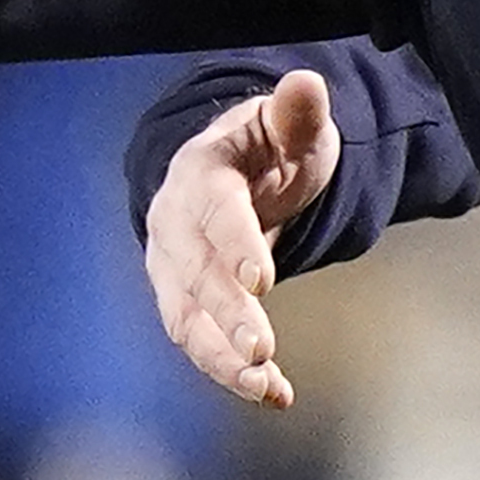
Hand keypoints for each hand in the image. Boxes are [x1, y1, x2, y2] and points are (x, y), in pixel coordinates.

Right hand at [141, 69, 338, 407]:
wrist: (227, 175)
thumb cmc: (265, 150)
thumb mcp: (287, 128)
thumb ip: (296, 114)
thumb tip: (307, 83)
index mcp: (200, 175)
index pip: (216, 213)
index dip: (237, 246)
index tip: (263, 280)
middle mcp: (175, 226)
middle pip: (197, 275)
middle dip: (228, 314)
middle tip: (262, 349)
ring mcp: (172, 270)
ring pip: (188, 320)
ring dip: (223, 358)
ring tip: (266, 385)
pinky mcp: (183, 304)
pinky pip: (199, 344)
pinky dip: (232, 373)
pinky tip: (276, 395)